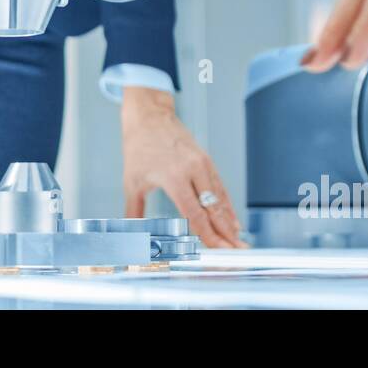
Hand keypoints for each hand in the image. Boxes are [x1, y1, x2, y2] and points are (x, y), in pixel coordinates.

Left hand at [121, 87, 244, 248]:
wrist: (150, 117)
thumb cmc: (139, 148)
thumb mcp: (132, 182)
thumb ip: (134, 211)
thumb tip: (129, 233)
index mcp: (174, 177)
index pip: (195, 213)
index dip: (208, 234)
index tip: (217, 249)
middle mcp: (192, 170)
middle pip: (213, 209)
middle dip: (226, 233)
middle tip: (237, 251)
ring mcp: (203, 164)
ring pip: (220, 198)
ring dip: (230, 221)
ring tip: (238, 240)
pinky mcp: (207, 161)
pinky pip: (220, 187)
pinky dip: (227, 205)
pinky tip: (232, 220)